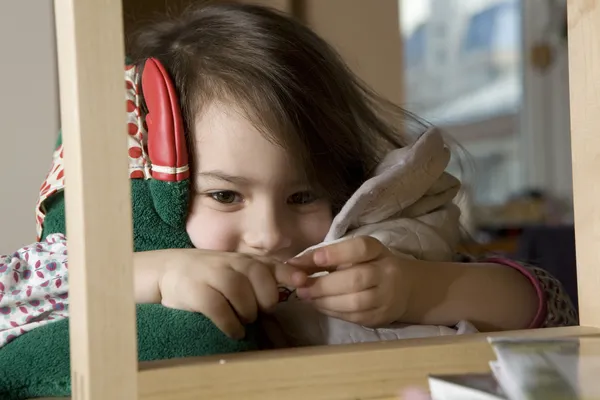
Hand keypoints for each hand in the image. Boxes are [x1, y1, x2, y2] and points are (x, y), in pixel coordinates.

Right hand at [158, 249, 307, 338]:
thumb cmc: (210, 275)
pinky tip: (233, 330)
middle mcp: (230, 262)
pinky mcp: (195, 291)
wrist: (168, 270)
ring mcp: (212, 274)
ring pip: (239, 291)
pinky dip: (230, 323)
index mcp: (244, 259)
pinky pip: (218, 308)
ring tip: (245, 321)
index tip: (303, 283)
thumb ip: (262, 278)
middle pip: (259, 276)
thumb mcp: (236, 270)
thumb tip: (295, 292)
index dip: (289, 273)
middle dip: (266, 299)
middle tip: (262, 312)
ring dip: (247, 312)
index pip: (271, 263)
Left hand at [288, 236, 412, 326]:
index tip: (315, 258)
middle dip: (323, 284)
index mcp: (378, 251)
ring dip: (325, 301)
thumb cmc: (370, 266)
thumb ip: (325, 257)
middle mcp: (386, 273)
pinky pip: (354, 317)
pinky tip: (319, 305)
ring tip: (306, 297)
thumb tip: (294, 264)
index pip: (360, 249)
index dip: (337, 253)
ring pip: (354, 302)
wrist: (405, 289)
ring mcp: (385, 297)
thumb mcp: (353, 255)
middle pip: (355, 279)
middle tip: (301, 286)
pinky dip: (332, 311)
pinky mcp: (380, 317)